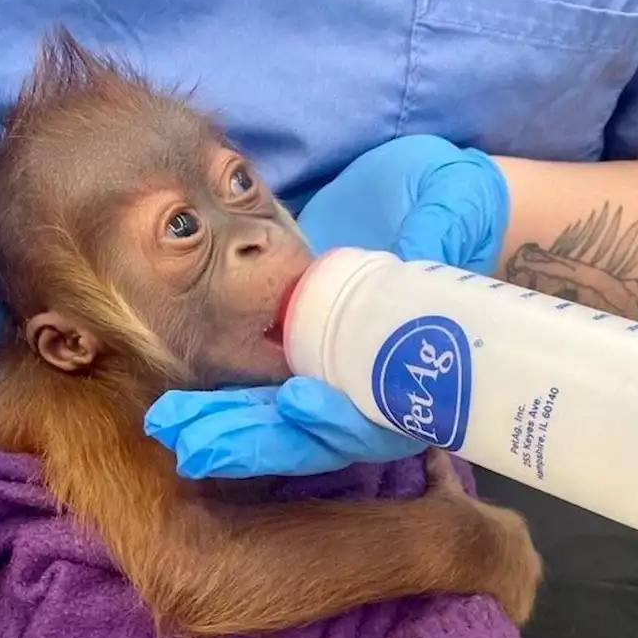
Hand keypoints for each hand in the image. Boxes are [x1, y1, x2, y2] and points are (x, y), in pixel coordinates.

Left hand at [144, 134, 509, 478]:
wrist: (435, 195)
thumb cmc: (463, 206)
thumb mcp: (458, 210)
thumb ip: (441, 230)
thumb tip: (423, 244)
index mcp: (425, 370)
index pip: (381, 416)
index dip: (342, 419)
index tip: (298, 402)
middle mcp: (376, 383)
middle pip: (319, 433)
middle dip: (260, 438)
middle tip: (198, 442)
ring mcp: (336, 370)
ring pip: (282, 420)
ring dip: (228, 427)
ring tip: (174, 429)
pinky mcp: (302, 348)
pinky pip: (261, 387)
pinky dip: (223, 401)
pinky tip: (179, 408)